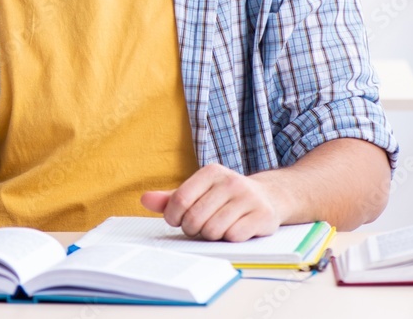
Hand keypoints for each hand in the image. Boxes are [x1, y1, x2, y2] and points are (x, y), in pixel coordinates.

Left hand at [140, 164, 282, 241]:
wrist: (267, 197)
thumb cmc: (224, 197)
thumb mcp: (198, 192)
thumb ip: (171, 198)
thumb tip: (144, 199)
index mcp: (211, 172)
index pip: (180, 199)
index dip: (173, 216)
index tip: (176, 221)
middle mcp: (230, 182)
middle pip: (195, 217)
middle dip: (191, 229)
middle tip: (197, 227)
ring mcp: (248, 198)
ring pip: (213, 230)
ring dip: (210, 236)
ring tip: (215, 228)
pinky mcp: (262, 216)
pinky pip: (233, 237)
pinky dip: (228, 239)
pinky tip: (233, 230)